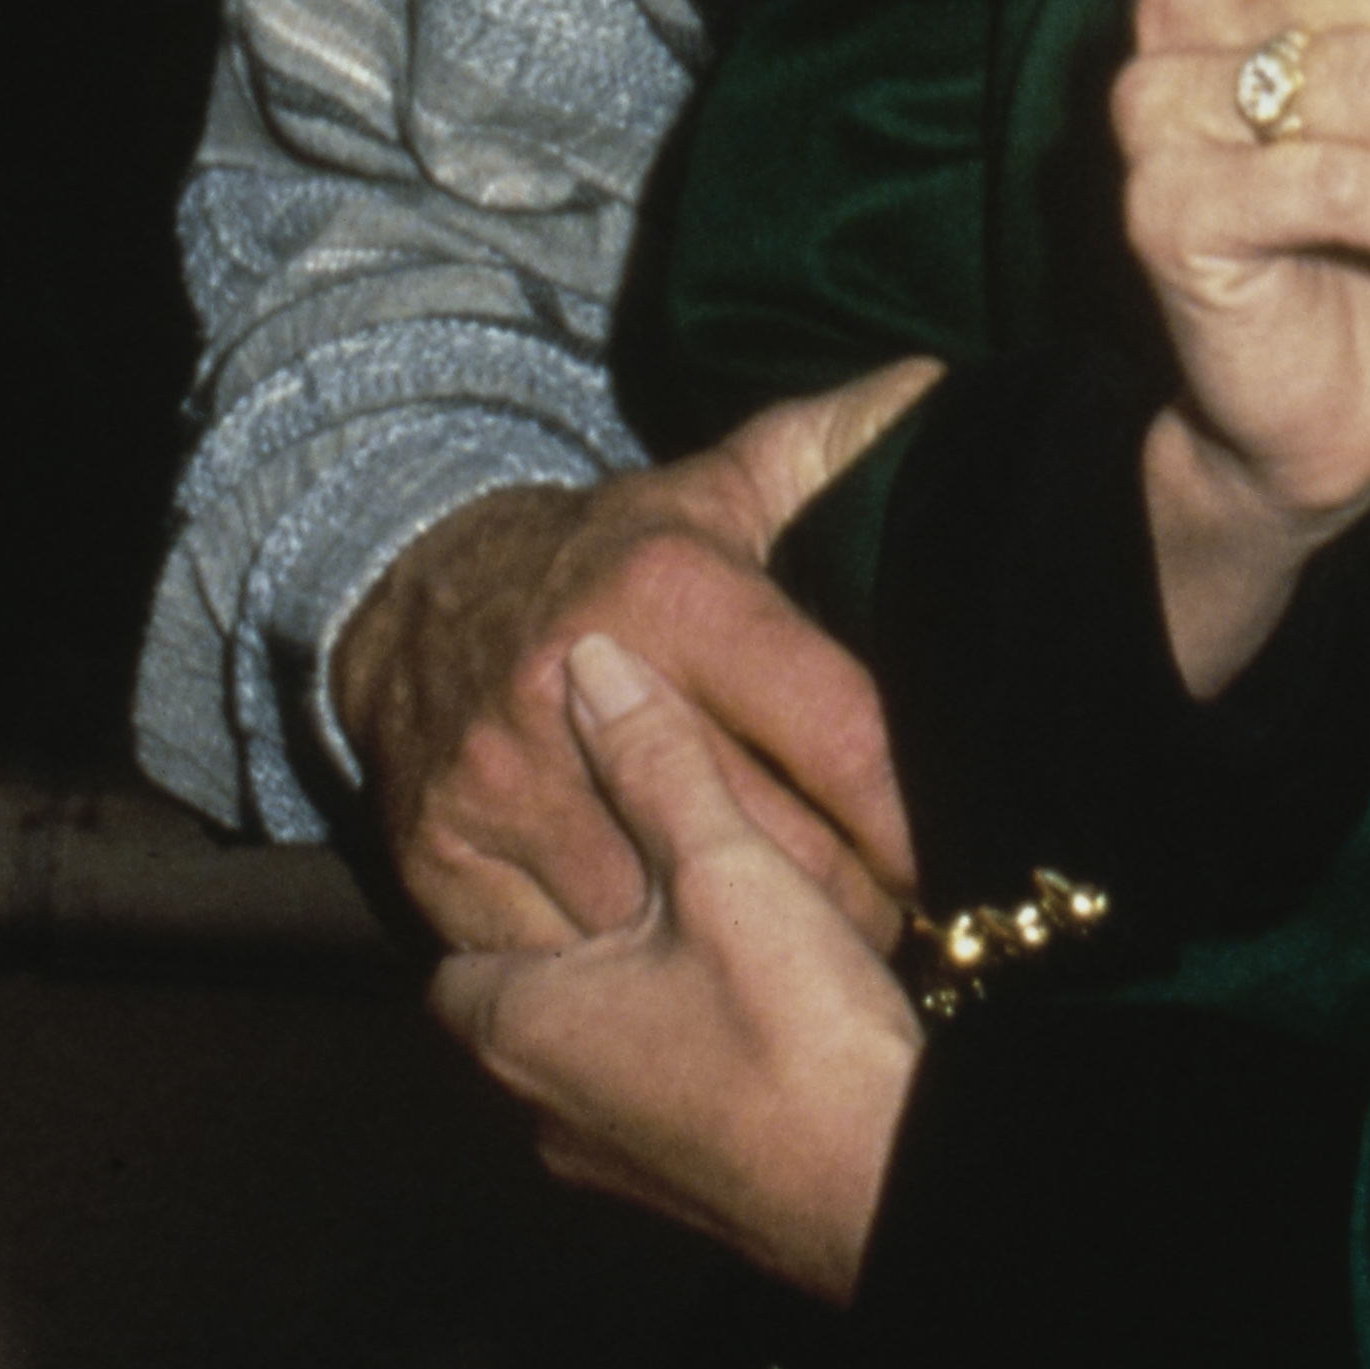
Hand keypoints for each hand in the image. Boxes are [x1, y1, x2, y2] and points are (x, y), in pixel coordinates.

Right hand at [329, 363, 938, 956]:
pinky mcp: (441, 862)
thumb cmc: (617, 553)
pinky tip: (674, 962)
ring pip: (669, 927)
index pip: (837, 736)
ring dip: (740, 954)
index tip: (954, 859)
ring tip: (800, 951)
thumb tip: (945, 390)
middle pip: (768, 853)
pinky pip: (570, 966)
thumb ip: (840, 440)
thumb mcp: (724, 482)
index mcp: (674, 596)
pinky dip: (628, 978)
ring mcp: (502, 786)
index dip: (909, 817)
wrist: (415, 600)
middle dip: (850, 906)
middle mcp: (579, 690)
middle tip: (898, 923)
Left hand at [431, 631, 922, 1303]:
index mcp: (520, 1030)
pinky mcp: (682, 1190)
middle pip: (530, 998)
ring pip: (596, 1053)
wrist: (889, 1189)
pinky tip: (755, 1003)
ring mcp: (611, 1165)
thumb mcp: (726, 868)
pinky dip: (684, 1047)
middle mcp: (542, 1110)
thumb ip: (658, 761)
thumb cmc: (790, 1028)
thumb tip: (593, 661)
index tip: (559, 834)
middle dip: (582, 935)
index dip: (507, 886)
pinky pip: (653, 1098)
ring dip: (639, 996)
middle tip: (651, 867)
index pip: (457, 952)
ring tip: (711, 925)